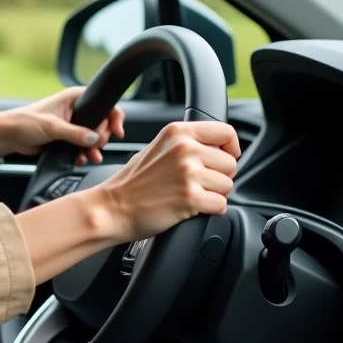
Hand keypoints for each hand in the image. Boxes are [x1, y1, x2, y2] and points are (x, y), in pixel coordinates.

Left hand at [0, 87, 124, 164]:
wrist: (8, 136)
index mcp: (75, 98)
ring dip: (93, 148)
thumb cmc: (25, 121)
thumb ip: (75, 133)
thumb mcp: (53, 127)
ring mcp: (72, 124)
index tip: (117, 132)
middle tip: (97, 146)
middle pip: (101, 123)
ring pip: (93, 137)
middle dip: (102, 137)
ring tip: (91, 157)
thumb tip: (95, 139)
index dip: (114, 117)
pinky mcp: (66, 138)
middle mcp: (76, 109)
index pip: (104, 104)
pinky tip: (80, 159)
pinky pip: (82, 146)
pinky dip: (84, 153)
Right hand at [91, 120, 240, 244]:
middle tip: (195, 184)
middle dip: (219, 177)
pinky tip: (189, 207)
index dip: (231, 148)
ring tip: (188, 195)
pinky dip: (209, 210)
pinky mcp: (189, 198)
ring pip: (228, 185)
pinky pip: (221, 205)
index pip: (226, 132)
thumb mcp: (158, 148)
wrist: (111, 208)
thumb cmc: (132, 183)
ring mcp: (187, 173)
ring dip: (214, 195)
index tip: (225, 158)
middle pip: (230, 163)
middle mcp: (184, 148)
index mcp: (177, 132)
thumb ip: (186, 143)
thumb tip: (217, 148)